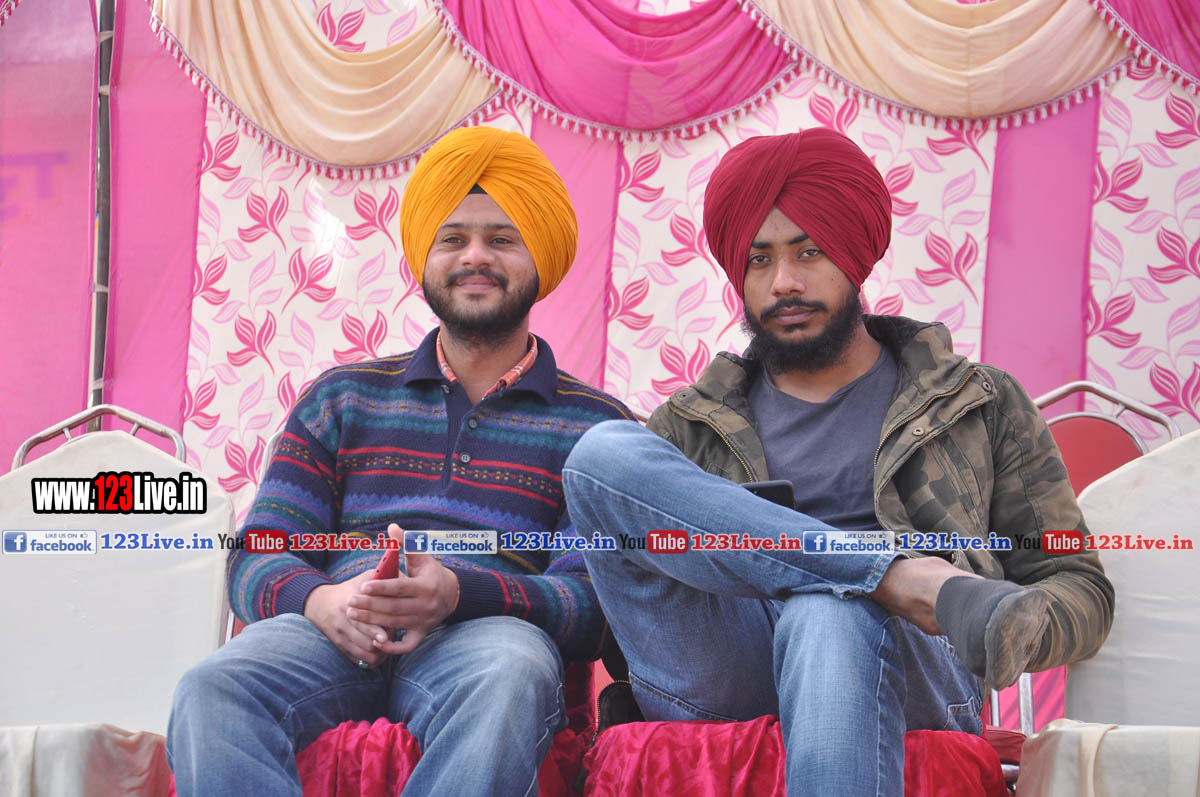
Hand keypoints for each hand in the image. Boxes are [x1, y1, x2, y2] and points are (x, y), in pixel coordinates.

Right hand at [303, 571, 388, 667]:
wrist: (322, 604)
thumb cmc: (352, 589)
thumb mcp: (365, 578)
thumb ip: (386, 577)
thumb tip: (407, 580)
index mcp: (351, 602)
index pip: (364, 618)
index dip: (378, 628)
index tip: (391, 632)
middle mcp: (344, 620)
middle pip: (364, 639)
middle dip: (379, 643)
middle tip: (390, 642)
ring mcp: (341, 635)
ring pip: (364, 652)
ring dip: (378, 652)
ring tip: (388, 645)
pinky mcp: (341, 646)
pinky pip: (358, 660)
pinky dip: (371, 660)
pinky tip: (381, 654)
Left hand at [349, 523, 459, 655]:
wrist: (453, 595)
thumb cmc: (431, 572)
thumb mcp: (422, 556)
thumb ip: (406, 543)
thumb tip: (392, 527)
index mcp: (425, 585)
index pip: (400, 588)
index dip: (382, 588)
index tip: (364, 586)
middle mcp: (426, 605)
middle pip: (393, 607)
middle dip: (370, 606)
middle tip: (350, 602)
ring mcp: (424, 621)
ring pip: (395, 623)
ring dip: (372, 621)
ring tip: (352, 615)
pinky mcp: (422, 633)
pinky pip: (407, 645)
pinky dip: (392, 648)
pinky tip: (375, 642)